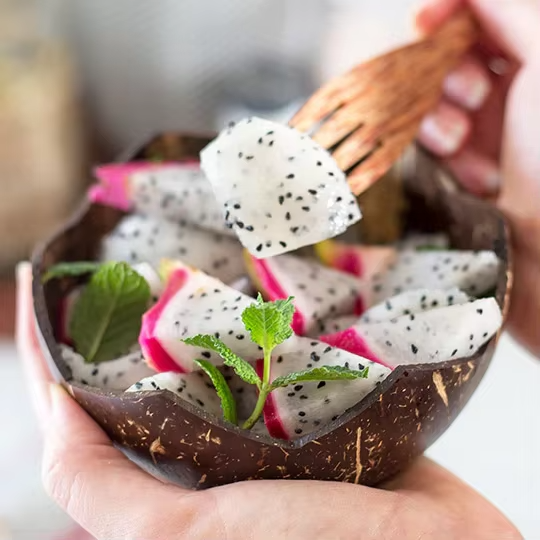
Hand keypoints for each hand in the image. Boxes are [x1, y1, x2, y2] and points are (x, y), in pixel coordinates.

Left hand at [16, 264, 519, 538]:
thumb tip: (52, 407)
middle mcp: (209, 457)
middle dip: (120, 320)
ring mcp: (261, 431)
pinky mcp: (311, 409)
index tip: (38, 283)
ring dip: (189, 311)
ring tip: (174, 253)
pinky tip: (248, 282)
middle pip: (145, 378)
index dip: (50, 353)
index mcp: (166, 489)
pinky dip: (255, 321)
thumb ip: (101, 489)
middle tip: (112, 255)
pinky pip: (271, 356)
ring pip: (209, 358)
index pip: (82, 416)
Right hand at [416, 0, 539, 356]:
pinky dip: (444, 156)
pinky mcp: (469, 168)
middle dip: (445, 75)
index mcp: (539, 60)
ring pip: (436, 102)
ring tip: (460, 145)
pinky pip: (434, 144)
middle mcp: (519, 91)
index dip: (450, 12)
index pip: (483, 14)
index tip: (425, 22)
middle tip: (463, 98)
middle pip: (452, 57)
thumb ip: (507, 9)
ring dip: (439, 120)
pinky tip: (471, 176)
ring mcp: (493, 131)